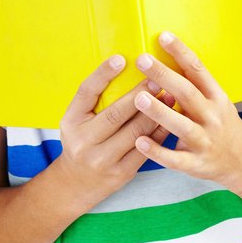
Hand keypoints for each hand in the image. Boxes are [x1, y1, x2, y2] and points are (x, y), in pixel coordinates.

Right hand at [56, 55, 164, 205]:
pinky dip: (160, 132)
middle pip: (115, 113)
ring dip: (156, 112)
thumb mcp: (77, 119)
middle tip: (158, 77)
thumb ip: (95, 99)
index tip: (121, 58)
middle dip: (140, 94)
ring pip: (135, 132)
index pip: (86, 92)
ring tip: (170, 95)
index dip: (102, 74)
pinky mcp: (122, 172)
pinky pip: (146, 149)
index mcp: (71, 121)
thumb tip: (125, 67)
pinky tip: (170, 119)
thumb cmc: (82, 140)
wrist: (77, 183)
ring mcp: (103, 159)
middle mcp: (84, 141)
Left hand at [131, 31, 241, 188]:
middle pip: (188, 93)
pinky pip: (175, 158)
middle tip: (142, 60)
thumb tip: (162, 57)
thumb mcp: (215, 100)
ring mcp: (205, 141)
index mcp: (216, 96)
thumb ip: (192, 84)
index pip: (197, 69)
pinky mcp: (196, 164)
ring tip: (139, 98)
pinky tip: (139, 142)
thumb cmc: (220, 124)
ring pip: (181, 126)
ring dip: (160, 112)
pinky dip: (157, 151)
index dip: (180, 52)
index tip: (162, 36)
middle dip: (164, 76)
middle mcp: (212, 116)